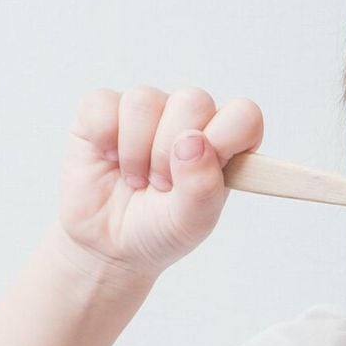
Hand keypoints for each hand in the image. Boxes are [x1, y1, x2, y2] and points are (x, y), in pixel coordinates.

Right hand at [57, 85, 264, 280]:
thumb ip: (202, 186)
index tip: (199, 175)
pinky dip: (103, 136)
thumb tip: (193, 141)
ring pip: (145, 101)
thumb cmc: (158, 228)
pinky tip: (108, 158)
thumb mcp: (190, 222)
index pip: (243, 115)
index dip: (224, 140)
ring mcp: (146, 111)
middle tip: (161, 185)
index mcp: (221, 140)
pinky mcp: (103, 109)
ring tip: (135, 178)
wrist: (108, 244)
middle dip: (170, 151)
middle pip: (193, 101)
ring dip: (135, 150)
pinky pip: (103, 103)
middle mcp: (187, 118)